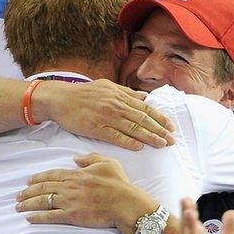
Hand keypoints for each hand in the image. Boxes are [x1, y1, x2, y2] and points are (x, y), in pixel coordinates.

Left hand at [15, 153, 157, 233]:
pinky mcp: (72, 216)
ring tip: (19, 207)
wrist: (125, 203)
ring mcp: (69, 202)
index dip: (38, 178)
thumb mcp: (108, 163)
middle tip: (18, 196)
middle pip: (43, 188)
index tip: (28, 181)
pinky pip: (50, 216)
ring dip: (28, 204)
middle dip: (28, 192)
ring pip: (42, 201)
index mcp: (76, 174)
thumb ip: (90, 158)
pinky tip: (29, 218)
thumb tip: (76, 158)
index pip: (51, 175)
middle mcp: (69, 187)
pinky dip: (38, 217)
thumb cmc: (119, 184)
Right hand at [35, 79, 175, 150]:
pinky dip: (128, 141)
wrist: (60, 99)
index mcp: (120, 96)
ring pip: (133, 128)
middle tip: (173, 140)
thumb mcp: (107, 87)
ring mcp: (106, 117)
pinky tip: (139, 147)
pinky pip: (115, 136)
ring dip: (149, 137)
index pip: (145, 108)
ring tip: (162, 144)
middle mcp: (116, 106)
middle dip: (160, 130)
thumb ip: (127, 93)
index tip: (172, 126)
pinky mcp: (96, 128)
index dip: (160, 118)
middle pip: (143, 119)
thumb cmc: (84, 93)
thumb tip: (146, 97)